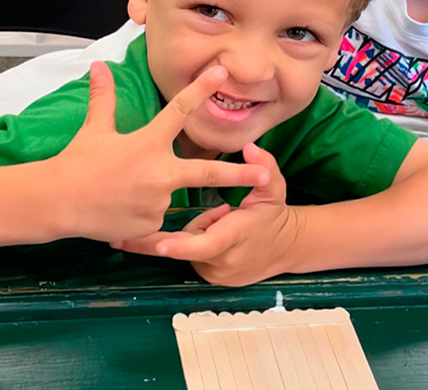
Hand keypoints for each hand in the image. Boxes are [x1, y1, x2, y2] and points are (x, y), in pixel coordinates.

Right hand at [50, 62, 269, 243]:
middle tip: (265, 174)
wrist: (58, 202)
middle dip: (240, 174)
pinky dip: (144, 211)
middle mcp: (159, 173)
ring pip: (171, 196)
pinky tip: (119, 207)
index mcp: (147, 144)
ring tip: (124, 190)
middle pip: (208, 173)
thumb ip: (103, 98)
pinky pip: (156, 218)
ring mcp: (157, 202)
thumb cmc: (76, 162)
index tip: (222, 73)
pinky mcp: (150, 225)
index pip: (179, 111)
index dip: (201, 90)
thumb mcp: (93, 129)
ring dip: (159, 192)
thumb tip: (99, 66)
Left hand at [111, 143, 300, 285]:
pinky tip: (210, 230)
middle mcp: (225, 260)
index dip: (180, 244)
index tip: (158, 244)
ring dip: (191, 234)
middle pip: (186, 248)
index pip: (205, 244)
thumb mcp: (274, 188)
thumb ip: (264, 167)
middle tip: (140, 233)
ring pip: (188, 251)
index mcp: (237, 236)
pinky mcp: (214, 279)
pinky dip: (193, 245)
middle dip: (165, 237)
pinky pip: (193, 259)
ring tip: (218, 216)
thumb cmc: (275, 214)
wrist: (287, 248)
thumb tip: (250, 148)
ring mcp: (219, 274)